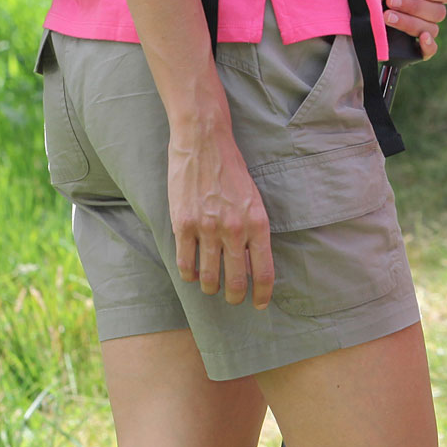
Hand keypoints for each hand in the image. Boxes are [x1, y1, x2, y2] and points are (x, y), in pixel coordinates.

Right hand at [166, 104, 271, 306]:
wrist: (204, 142)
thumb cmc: (231, 170)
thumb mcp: (253, 199)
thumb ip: (253, 231)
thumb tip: (251, 265)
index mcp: (257, 222)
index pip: (264, 271)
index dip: (262, 294)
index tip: (260, 304)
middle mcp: (235, 228)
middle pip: (236, 281)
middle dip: (234, 296)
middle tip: (232, 298)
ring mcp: (208, 228)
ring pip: (209, 277)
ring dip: (210, 287)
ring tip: (211, 285)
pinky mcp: (183, 225)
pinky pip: (185, 264)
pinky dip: (189, 275)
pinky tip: (191, 273)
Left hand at [375, 0, 446, 59]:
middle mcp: (425, 9)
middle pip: (439, 12)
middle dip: (415, 6)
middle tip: (391, 0)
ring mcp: (418, 28)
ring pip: (431, 28)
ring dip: (408, 21)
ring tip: (386, 15)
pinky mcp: (409, 46)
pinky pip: (430, 51)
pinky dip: (429, 45)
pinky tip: (420, 38)